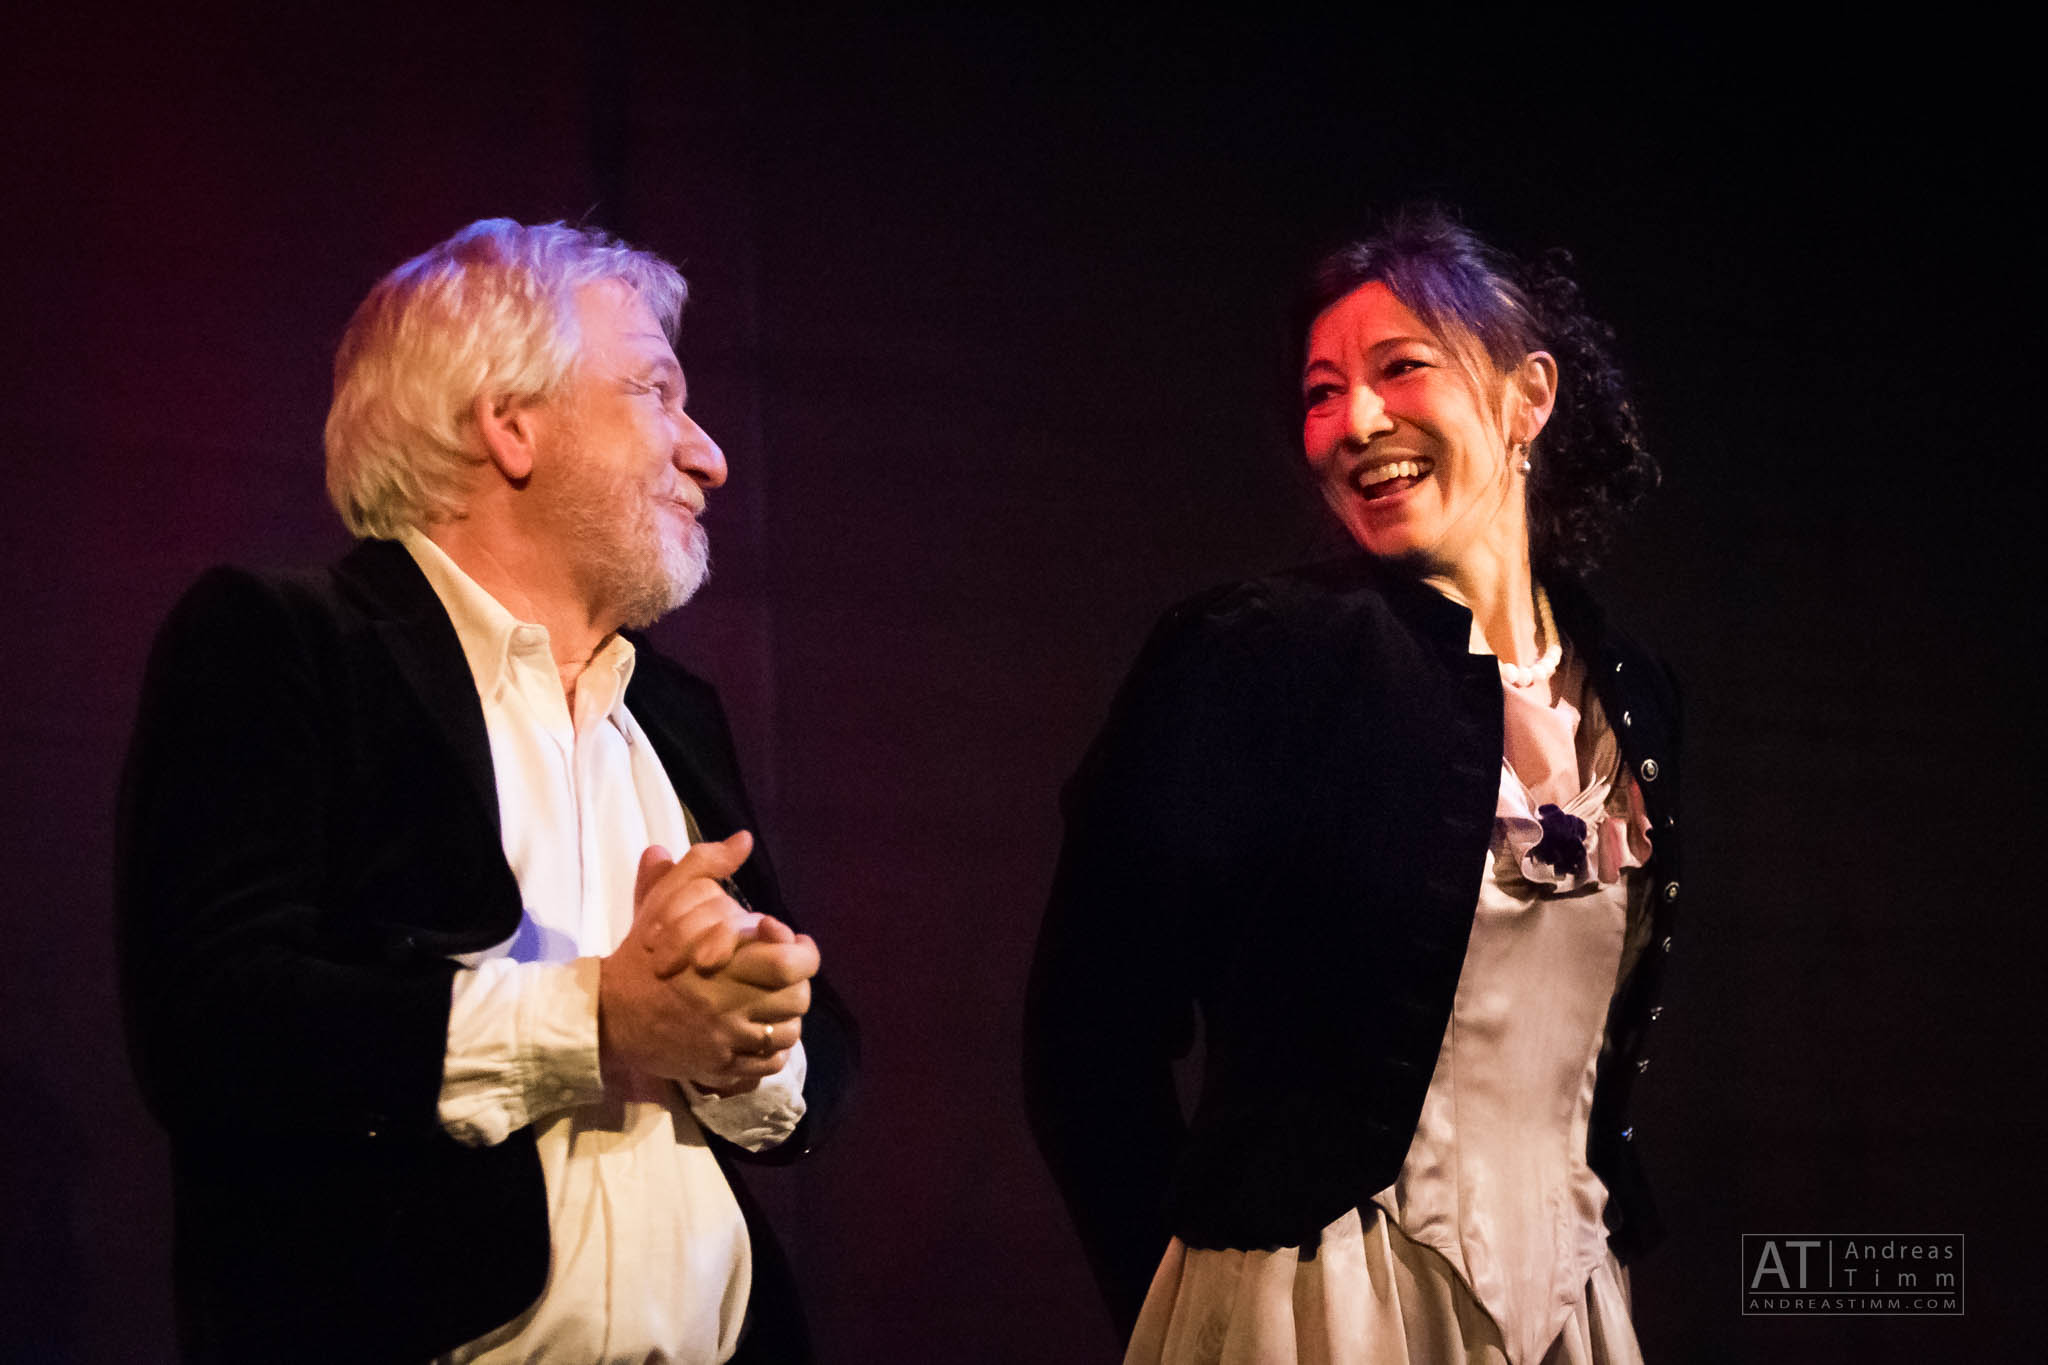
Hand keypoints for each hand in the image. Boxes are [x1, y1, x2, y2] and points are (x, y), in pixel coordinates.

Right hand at [597, 832, 818, 1092]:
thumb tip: (743, 840)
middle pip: (797, 999)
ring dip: (786, 1016)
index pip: (792, 962)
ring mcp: (727, 1042)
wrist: (608, 1015)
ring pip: (787, 1033)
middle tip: (783, 972)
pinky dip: (772, 1051)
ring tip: (772, 1002)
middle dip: (797, 982)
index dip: (800, 949)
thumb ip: (703, 865)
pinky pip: (769, 1065)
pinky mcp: (720, 1068)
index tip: (784, 939)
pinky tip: (758, 1032)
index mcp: (724, 964)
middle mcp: (731, 1007)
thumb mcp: (665, 901)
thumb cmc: (642, 954)